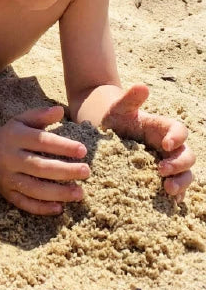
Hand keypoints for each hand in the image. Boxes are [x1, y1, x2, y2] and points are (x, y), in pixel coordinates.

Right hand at [0, 106, 89, 215]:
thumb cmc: (13, 134)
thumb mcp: (23, 120)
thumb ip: (41, 115)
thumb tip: (60, 110)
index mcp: (14, 137)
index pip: (41, 141)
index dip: (63, 146)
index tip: (83, 150)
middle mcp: (9, 158)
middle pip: (39, 167)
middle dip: (65, 171)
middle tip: (86, 171)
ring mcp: (7, 177)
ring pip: (34, 189)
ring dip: (58, 193)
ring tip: (80, 192)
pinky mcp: (6, 193)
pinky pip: (24, 203)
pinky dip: (42, 208)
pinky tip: (60, 207)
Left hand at [101, 84, 194, 198]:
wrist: (103, 136)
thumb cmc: (113, 120)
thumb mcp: (118, 109)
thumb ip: (130, 99)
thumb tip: (142, 86)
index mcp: (163, 128)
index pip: (179, 131)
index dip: (177, 137)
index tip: (165, 144)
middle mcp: (169, 147)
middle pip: (187, 156)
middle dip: (179, 164)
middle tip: (162, 170)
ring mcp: (166, 164)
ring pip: (185, 175)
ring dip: (181, 183)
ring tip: (167, 190)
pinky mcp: (159, 179)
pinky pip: (174, 189)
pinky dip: (174, 197)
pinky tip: (167, 203)